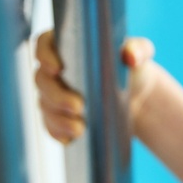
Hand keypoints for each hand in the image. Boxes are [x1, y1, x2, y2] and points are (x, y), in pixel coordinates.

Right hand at [33, 29, 159, 144]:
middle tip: (79, 106)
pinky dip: (58, 132)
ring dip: (59, 118)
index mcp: (67, 46)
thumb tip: (130, 56)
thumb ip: (138, 49)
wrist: (138, 101)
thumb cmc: (134, 70)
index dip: (45, 54)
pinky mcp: (60, 116)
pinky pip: (50, 125)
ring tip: (80, 128)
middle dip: (57, 95)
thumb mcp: (140, 55)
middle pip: (41, 79)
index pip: (44, 44)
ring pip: (44, 105)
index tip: (58, 68)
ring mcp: (54, 94)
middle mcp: (55, 70)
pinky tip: (71, 138)